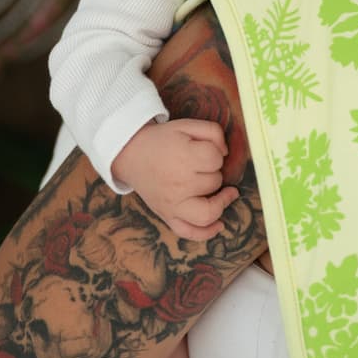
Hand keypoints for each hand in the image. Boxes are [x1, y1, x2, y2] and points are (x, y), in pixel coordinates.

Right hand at [112, 119, 238, 239]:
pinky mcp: (167, 216)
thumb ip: (213, 132)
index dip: (216, 152)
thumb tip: (225, 152)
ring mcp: (172, 204)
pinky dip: (206, 232)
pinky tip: (219, 225)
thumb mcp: (187, 125)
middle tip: (202, 165)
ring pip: (209, 211)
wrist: (131, 154)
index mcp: (183, 158)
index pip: (216, 159)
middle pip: (214, 182)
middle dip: (214, 171)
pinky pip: (188, 232)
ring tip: (226, 193)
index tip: (207, 150)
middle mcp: (178, 184)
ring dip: (220, 201)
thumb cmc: (162, 140)